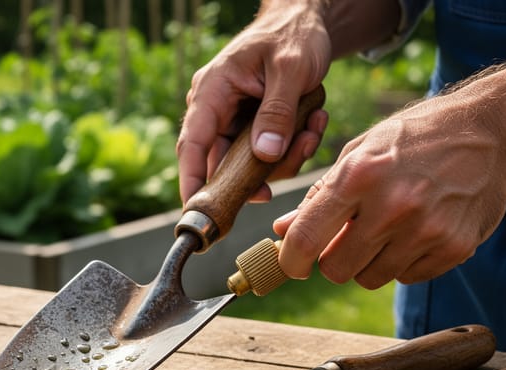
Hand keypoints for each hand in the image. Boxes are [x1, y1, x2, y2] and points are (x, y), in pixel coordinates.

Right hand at [177, 2, 331, 203]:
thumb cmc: (293, 35)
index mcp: (212, 92)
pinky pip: (269, 154)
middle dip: (264, 168)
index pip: (192, 145)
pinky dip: (295, 145)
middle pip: (226, 162)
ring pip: (252, 163)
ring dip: (289, 154)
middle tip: (299, 154)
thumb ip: (277, 112)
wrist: (306, 21)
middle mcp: (217, 110)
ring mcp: (235, 121)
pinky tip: (313, 119)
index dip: (191, 181)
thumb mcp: (290, 69)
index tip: (196, 211)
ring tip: (314, 123)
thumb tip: (265, 156)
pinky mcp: (255, 128)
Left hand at [273, 90, 505, 288]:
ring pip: (371, 278)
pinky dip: (403, 262)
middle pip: (336, 269)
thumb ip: (320, 194)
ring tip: (386, 229)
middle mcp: (392, 206)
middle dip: (333, 260)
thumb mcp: (362, 150)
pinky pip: (407, 277)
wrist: (495, 132)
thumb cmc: (417, 137)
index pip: (307, 237)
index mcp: (360, 175)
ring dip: (369, 262)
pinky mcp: (455, 248)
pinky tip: (416, 230)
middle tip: (346, 239)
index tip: (291, 263)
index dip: (291, 259)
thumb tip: (283, 231)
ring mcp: (427, 230)